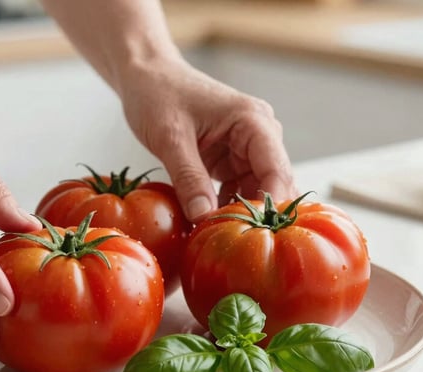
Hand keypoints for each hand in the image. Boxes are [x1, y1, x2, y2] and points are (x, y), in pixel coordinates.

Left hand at [118, 58, 297, 220]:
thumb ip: (188, 178)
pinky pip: (237, 191)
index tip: (255, 237)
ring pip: (255, 192)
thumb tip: (205, 217)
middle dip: (256, 215)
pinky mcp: (230, 159)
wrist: (145, 76)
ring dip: (239, 214)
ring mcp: (246, 148)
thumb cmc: (157, 94)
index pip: (277, 171)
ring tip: (218, 236)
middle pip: (272, 186)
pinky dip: (226, 208)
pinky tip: (209, 224)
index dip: (270, 206)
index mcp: (254, 122)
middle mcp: (259, 135)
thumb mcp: (170, 138)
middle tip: (234, 243)